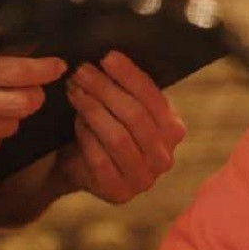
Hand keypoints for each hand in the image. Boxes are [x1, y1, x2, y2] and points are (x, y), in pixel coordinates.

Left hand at [58, 51, 185, 203]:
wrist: (83, 169)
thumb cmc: (106, 130)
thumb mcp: (124, 110)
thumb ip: (130, 92)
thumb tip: (112, 56)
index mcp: (174, 130)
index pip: (154, 98)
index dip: (130, 76)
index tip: (107, 57)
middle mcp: (165, 157)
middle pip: (135, 116)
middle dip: (106, 89)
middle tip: (82, 71)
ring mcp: (144, 178)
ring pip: (118, 136)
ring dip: (93, 109)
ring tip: (74, 89)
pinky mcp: (119, 192)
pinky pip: (101, 159)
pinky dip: (86, 136)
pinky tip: (75, 120)